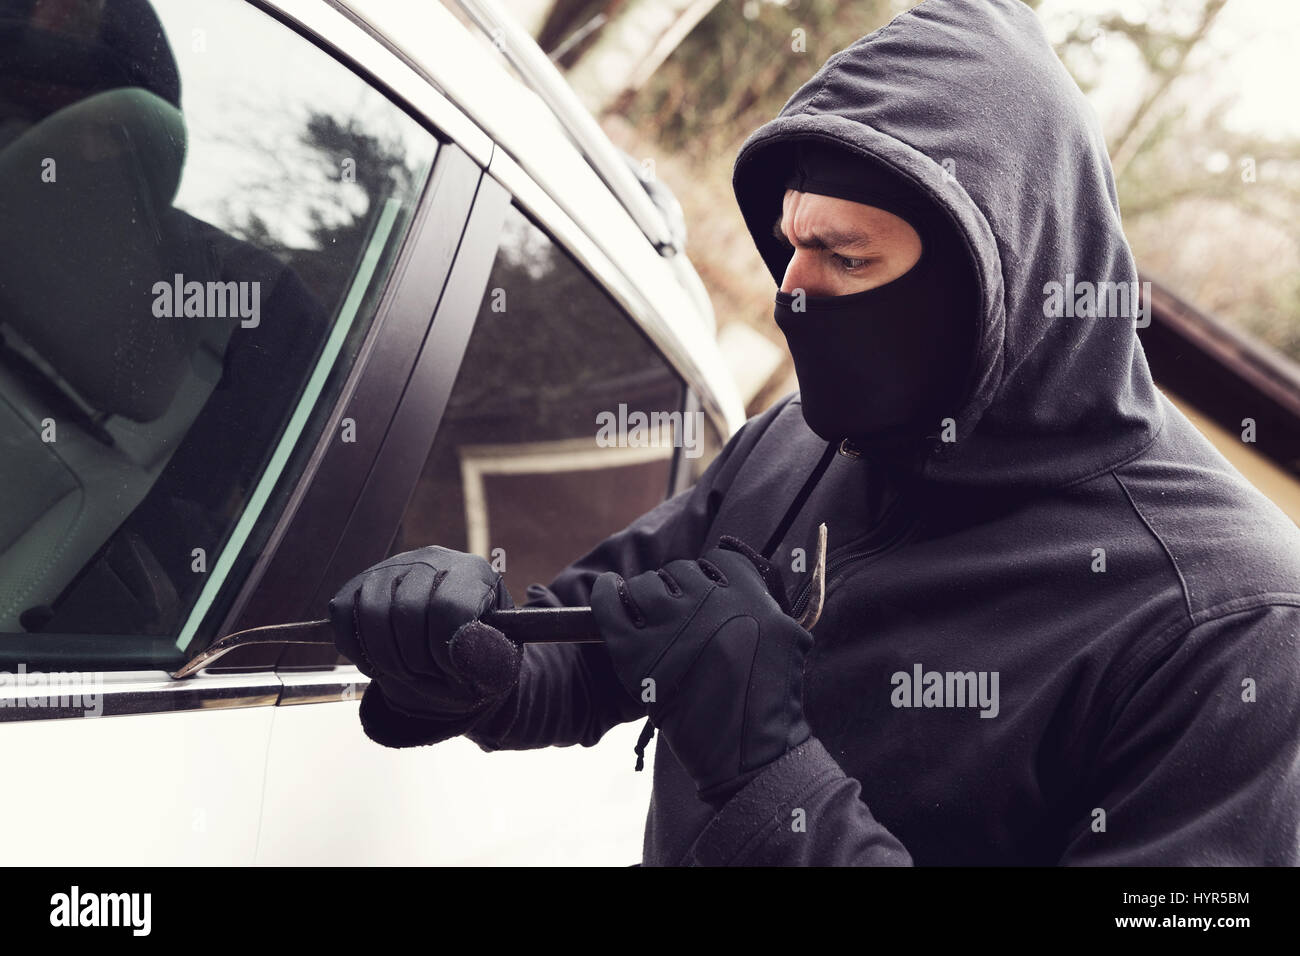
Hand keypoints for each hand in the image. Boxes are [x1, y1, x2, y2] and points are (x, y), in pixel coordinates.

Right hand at [327, 546, 521, 737]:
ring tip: (405, 672)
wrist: (450, 645)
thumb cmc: (475, 653)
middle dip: (414, 658)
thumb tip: (459, 651)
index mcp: (473, 573)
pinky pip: (343, 613)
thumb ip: (487, 659)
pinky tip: (378, 664)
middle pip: (406, 609)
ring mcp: (393, 566)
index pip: (448, 606)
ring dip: (385, 656)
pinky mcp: (360, 582)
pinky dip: (355, 648)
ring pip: (371, 611)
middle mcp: (432, 559)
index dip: (444, 648)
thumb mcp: (495, 662)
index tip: (450, 672)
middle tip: (426, 676)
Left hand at [591, 536, 813, 805]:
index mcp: (751, 596)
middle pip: (680, 572)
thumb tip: (725, 576)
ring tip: (648, 620)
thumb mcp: (784, 639)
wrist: (746, 754)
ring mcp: (672, 626)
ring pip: (645, 585)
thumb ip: (760, 602)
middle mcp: (711, 603)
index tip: (704, 595)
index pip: (719, 562)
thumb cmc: (767, 703)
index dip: (710, 578)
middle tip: (677, 618)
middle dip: (677, 590)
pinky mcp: (637, 652)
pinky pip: (609, 605)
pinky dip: (604, 595)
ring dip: (645, 597)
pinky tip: (607, 592)